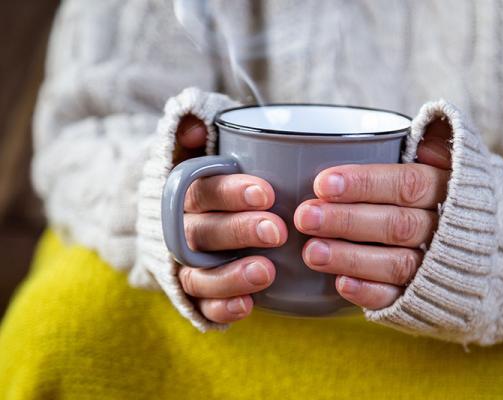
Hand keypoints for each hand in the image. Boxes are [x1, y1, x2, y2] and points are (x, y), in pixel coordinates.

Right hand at [175, 115, 287, 323]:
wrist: (189, 215)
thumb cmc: (213, 176)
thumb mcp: (201, 145)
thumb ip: (195, 128)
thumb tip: (193, 127)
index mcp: (185, 193)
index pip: (202, 190)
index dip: (231, 192)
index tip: (266, 193)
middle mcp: (181, 230)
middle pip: (203, 232)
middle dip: (239, 231)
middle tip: (277, 230)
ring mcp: (186, 264)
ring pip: (199, 274)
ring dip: (231, 275)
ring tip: (266, 272)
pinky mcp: (195, 292)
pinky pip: (202, 305)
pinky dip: (221, 307)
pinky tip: (247, 305)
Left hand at [294, 119, 452, 309]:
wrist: (492, 245)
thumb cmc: (446, 192)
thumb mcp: (450, 161)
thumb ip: (431, 143)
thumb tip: (408, 130)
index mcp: (449, 189)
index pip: (407, 184)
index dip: (365, 184)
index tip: (322, 183)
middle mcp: (446, 229)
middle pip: (397, 225)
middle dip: (347, 221)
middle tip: (305, 217)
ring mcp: (436, 266)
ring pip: (396, 264)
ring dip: (351, 258)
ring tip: (311, 252)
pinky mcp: (425, 296)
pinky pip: (399, 298)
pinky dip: (370, 292)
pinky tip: (340, 284)